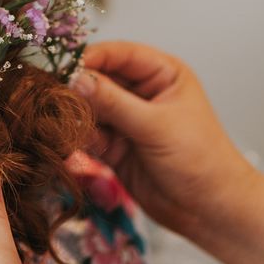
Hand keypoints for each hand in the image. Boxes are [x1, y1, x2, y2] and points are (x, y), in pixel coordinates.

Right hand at [73, 41, 257, 239]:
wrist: (208, 209)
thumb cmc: (200, 160)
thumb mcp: (156, 126)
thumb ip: (114, 102)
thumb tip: (76, 79)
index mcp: (161, 74)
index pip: (118, 54)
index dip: (90, 57)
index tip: (64, 67)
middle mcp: (141, 93)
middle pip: (98, 79)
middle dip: (78, 89)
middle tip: (56, 98)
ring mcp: (125, 120)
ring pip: (88, 107)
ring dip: (75, 116)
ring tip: (64, 125)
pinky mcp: (113, 146)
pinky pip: (87, 134)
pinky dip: (78, 138)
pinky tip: (73, 144)